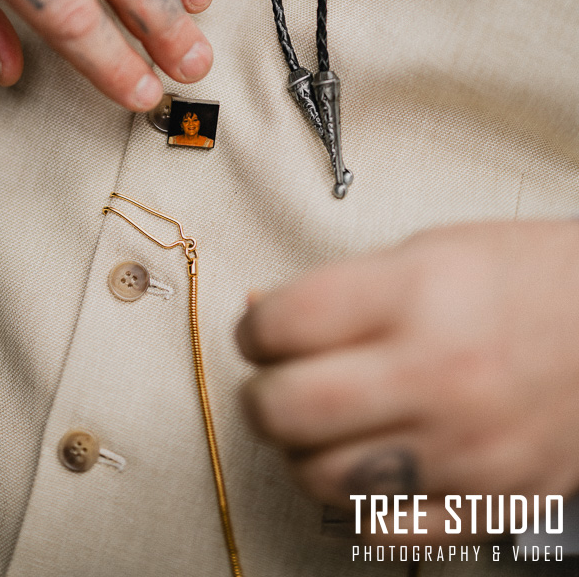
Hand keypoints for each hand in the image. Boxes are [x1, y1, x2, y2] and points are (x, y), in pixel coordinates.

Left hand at [237, 220, 578, 540]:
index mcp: (417, 294)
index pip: (287, 324)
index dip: (255, 329)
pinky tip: (368, 463)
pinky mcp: (488, 505)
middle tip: (274, 383)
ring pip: (322, 478)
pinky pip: (381, 529)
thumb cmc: (525, 277)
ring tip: (321, 425)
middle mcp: (438, 374)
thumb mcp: (429, 251)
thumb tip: (263, 317)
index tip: (260, 331)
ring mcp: (465, 450)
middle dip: (261, 396)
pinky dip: (356, 501)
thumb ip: (342, 289)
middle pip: (289, 409)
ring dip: (302, 452)